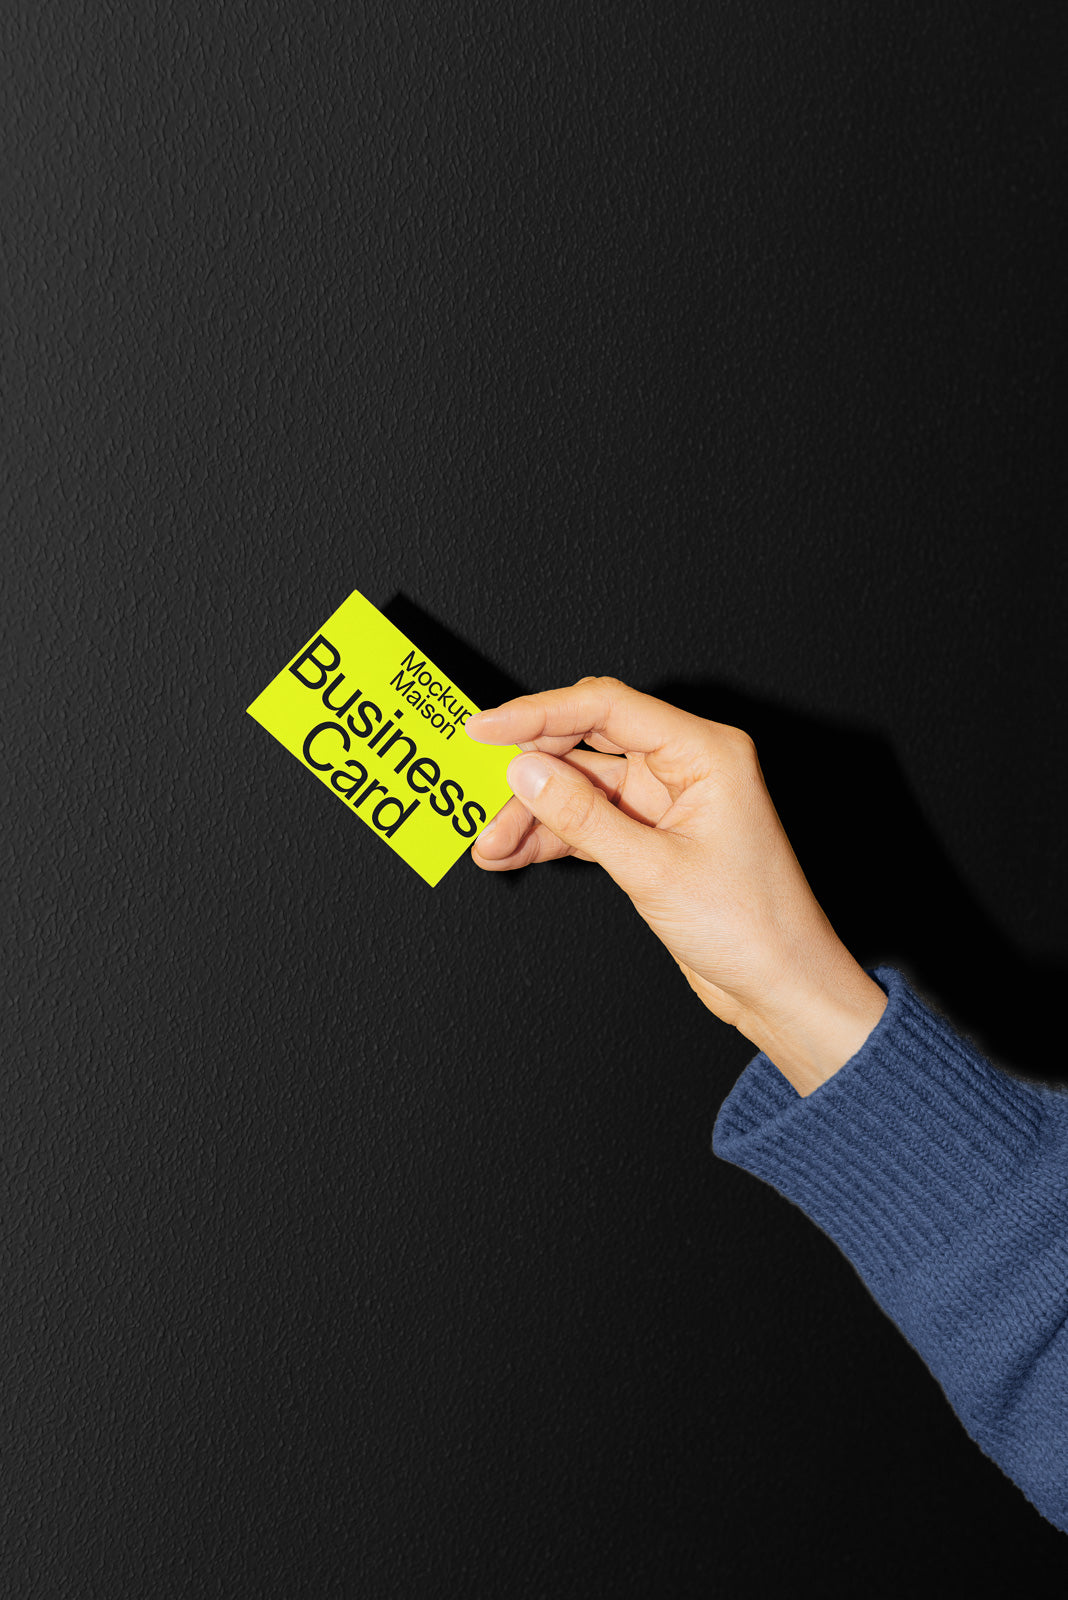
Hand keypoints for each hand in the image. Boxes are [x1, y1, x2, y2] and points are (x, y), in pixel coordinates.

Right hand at [465, 677, 886, 1094]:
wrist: (781, 986)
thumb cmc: (753, 927)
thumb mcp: (654, 870)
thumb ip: (583, 817)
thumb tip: (527, 772)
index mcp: (705, 752)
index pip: (608, 708)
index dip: (539, 713)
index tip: (489, 728)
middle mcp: (687, 766)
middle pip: (588, 741)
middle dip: (531, 770)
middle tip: (484, 792)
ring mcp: (668, 801)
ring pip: (581, 787)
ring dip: (534, 814)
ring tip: (493, 844)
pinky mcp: (653, 835)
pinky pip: (590, 821)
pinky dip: (552, 836)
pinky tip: (515, 852)